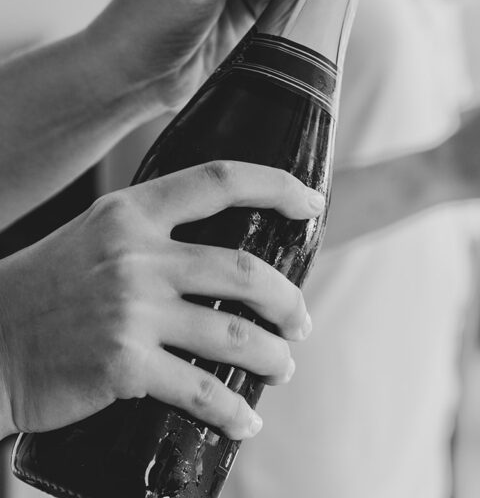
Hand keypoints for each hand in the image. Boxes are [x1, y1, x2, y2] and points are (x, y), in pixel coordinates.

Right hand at [0, 161, 322, 440]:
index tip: (312, 202)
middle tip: (299, 318)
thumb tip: (223, 250)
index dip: (276, 186)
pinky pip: (200, 391)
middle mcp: (136, 254)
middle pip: (241, 269)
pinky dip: (233, 410)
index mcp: (131, 211)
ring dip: (271, 355)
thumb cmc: (47, 287)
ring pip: (232, 335)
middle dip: (286, 298)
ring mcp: (130, 311)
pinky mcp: (123, 366)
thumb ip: (153, 230)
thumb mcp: (96, 233)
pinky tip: (246, 420)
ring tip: (282, 365)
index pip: (219, 180)